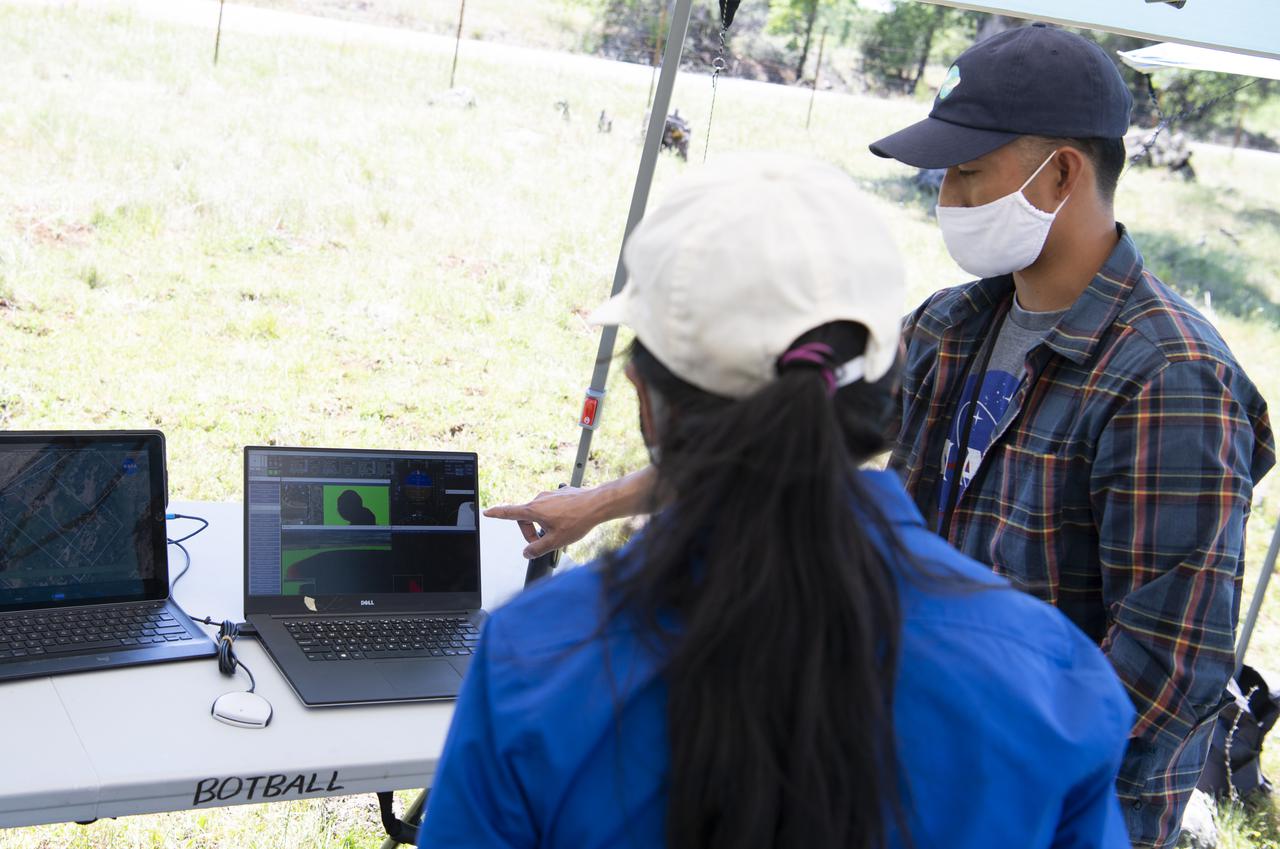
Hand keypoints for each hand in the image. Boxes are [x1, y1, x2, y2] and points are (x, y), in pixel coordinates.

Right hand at [485, 487, 603, 558]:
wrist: (598, 504)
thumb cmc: (578, 520)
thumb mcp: (556, 541)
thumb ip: (538, 549)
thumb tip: (527, 553)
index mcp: (534, 510)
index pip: (510, 512)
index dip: (497, 514)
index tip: (487, 513)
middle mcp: (540, 499)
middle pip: (525, 517)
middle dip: (530, 532)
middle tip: (542, 543)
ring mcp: (551, 495)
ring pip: (539, 512)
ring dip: (543, 524)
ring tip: (558, 533)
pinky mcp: (560, 493)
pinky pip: (550, 507)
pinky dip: (552, 517)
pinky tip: (566, 523)